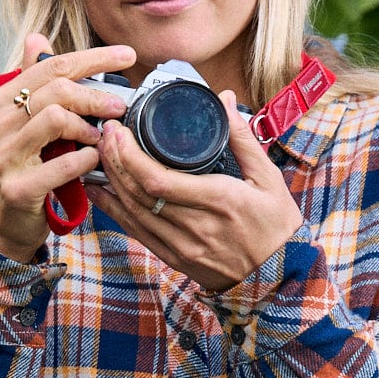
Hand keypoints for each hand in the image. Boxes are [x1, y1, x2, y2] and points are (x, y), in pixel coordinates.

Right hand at [0, 34, 136, 261]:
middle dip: (96, 94)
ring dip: (89, 126)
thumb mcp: (22, 124)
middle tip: (121, 106)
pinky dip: (85, 160)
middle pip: (56, 89)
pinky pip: (62, 164)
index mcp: (0, 101)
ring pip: (56, 118)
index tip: (128, 56)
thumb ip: (32, 84)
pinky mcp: (18, 188)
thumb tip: (36, 38)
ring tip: (102, 137)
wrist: (1, 224)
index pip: (50, 65)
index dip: (93, 57)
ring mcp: (4, 155)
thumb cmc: (21, 168)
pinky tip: (94, 161)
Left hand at [88, 92, 303, 290]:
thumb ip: (243, 138)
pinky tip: (102, 192)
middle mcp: (195, 225)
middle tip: (105, 135)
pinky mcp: (175, 258)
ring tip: (100, 155)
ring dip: (111, 182)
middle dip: (114, 160)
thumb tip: (226, 100)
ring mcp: (182, 246)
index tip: (119, 131)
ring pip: (133, 212)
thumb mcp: (269, 179)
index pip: (158, 179)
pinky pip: (137, 233)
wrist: (278, 277)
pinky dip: (115, 211)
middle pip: (139, 192)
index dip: (129, 155)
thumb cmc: (276, 227)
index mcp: (218, 199)